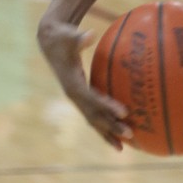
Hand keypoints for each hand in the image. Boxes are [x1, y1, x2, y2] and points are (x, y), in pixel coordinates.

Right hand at [37, 19, 131, 149]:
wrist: (51, 43)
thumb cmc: (64, 38)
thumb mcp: (70, 36)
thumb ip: (79, 37)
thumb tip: (90, 34)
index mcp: (72, 83)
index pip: (91, 98)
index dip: (107, 106)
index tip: (124, 112)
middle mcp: (74, 95)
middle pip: (93, 115)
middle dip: (111, 126)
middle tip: (131, 135)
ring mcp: (77, 99)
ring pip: (93, 120)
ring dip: (108, 133)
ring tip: (124, 148)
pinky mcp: (81, 98)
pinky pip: (95, 115)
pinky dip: (106, 126)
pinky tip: (120, 134)